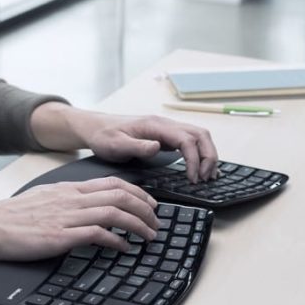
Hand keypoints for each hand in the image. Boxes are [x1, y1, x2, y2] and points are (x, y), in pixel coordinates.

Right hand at [0, 177, 158, 261]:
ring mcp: (67, 216)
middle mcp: (72, 199)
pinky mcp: (61, 236)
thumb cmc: (12, 217)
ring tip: (149, 236)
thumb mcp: (44, 199)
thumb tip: (86, 210)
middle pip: (120, 195)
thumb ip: (67, 201)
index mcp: (69, 189)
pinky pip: (97, 233)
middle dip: (146, 208)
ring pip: (114, 212)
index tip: (151, 203)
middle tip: (157, 221)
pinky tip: (124, 248)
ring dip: (138, 224)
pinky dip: (116, 240)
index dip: (138, 192)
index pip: (112, 183)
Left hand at [82, 113, 219, 182]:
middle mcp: (166, 125)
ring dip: (207, 155)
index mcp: (156, 125)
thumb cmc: (104, 136)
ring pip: (200, 137)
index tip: (192, 178)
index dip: (194, 159)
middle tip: (205, 179)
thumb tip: (158, 147)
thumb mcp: (115, 144)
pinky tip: (201, 169)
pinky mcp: (167, 137)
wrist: (96, 129)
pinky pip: (191, 143)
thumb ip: (136, 146)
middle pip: (201, 135)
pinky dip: (201, 154)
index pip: (187, 139)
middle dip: (208, 157)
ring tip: (207, 176)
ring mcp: (168, 130)